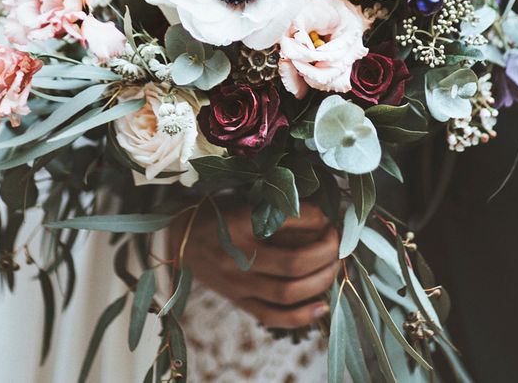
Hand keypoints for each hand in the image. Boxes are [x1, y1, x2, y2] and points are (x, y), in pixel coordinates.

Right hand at [169, 199, 338, 328]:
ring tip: (333, 266)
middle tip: (337, 242)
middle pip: (295, 262)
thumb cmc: (217, 213)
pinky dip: (303, 315)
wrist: (180, 239)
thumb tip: (321, 218)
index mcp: (240, 221)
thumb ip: (275, 208)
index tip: (328, 217)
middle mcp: (239, 255)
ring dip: (321, 280)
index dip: (317, 219)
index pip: (289, 221)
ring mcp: (238, 282)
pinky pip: (274, 316)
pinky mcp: (239, 300)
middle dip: (326, 252)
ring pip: (289, 292)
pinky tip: (323, 305)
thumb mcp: (243, 200)